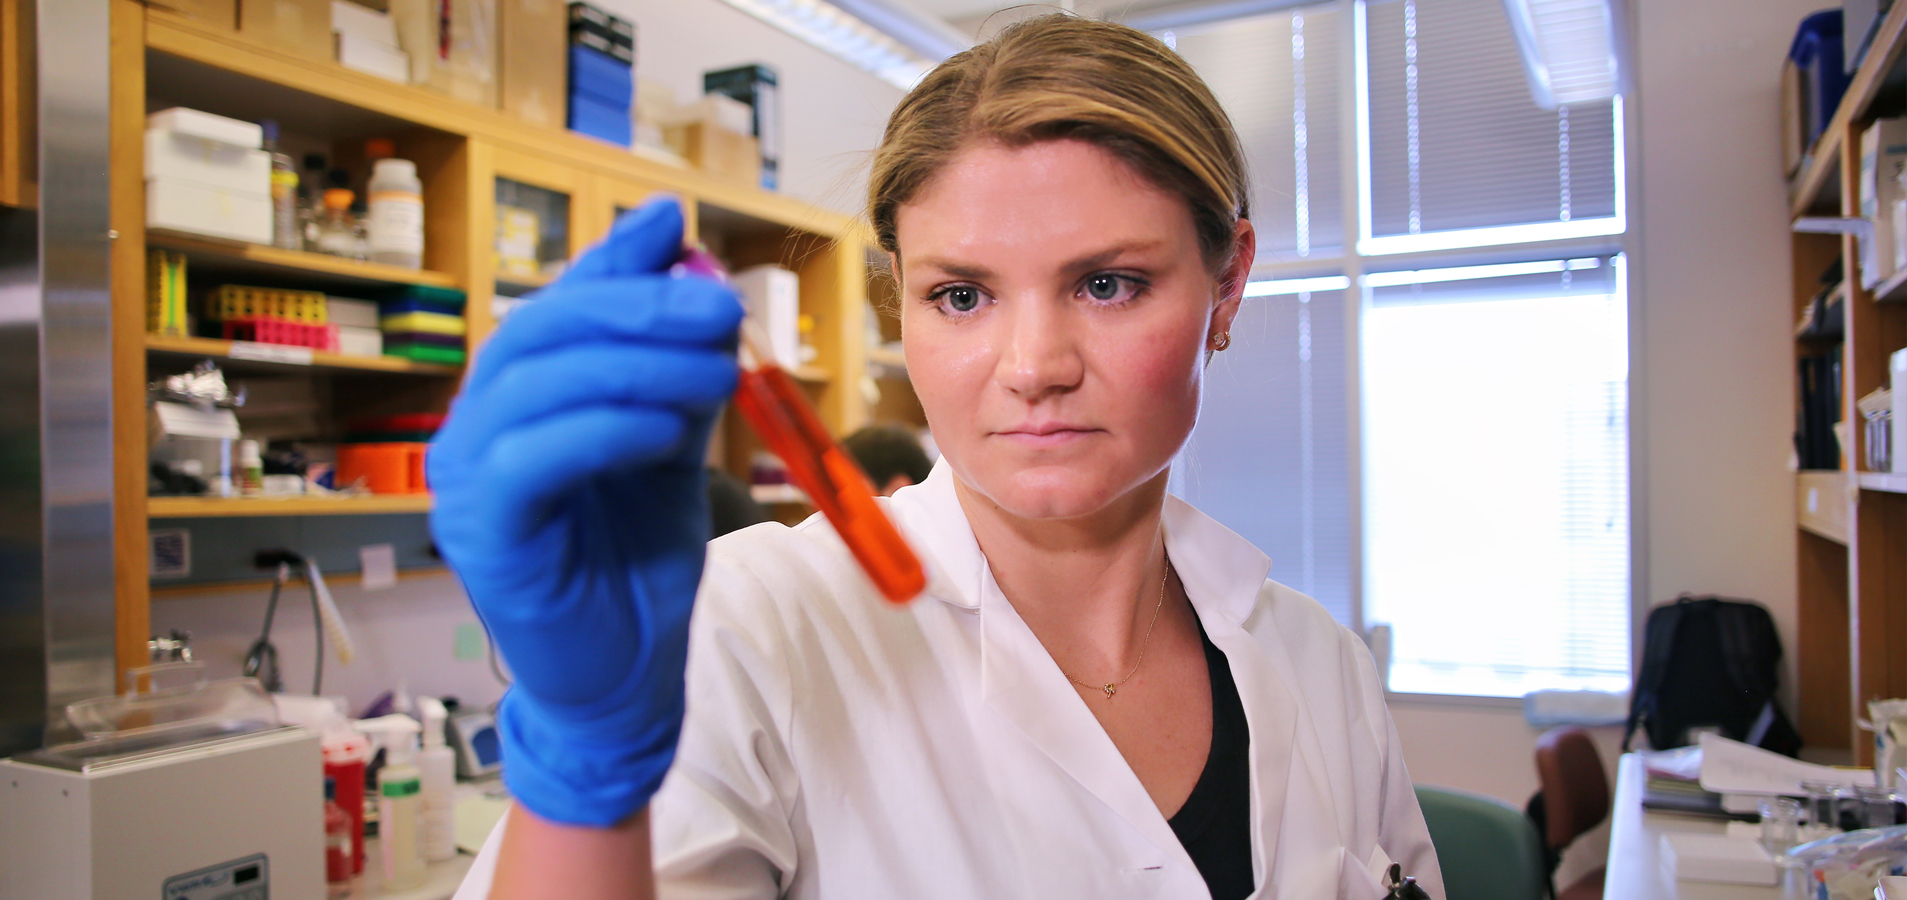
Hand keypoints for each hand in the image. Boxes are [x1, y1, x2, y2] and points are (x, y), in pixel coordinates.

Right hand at [428, 198, 741, 826]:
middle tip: (718, 306)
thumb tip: (696, 275)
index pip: (558, 306)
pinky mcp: (482, 535)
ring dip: (635, 367)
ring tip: (716, 369)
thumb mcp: (670, 444)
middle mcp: (475, 428)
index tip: (675, 222)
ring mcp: (466, 481)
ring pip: (536, 388)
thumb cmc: (638, 560)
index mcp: (517, 398)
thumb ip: (674, 367)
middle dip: (635, 307)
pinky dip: (603, 432)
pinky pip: (532, 461)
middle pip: (541, 334)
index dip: (613, 261)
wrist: (627, 673)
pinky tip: (666, 430)